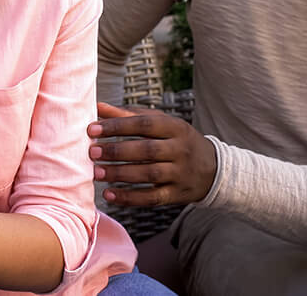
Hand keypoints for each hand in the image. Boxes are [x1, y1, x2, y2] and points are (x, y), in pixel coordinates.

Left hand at [87, 102, 216, 205]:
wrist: (213, 169)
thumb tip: (98, 107)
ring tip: (96, 173)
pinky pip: (152, 197)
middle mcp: (180, 149)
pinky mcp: (177, 194)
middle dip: (117, 151)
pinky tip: (109, 194)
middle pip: (147, 150)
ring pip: (149, 174)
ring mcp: (180, 173)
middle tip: (93, 152)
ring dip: (120, 174)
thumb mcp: (161, 123)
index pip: (144, 124)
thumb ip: (130, 115)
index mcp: (175, 127)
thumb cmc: (178, 140)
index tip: (93, 129)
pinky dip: (129, 198)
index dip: (117, 126)